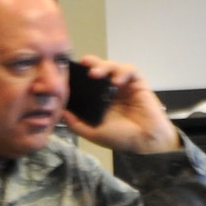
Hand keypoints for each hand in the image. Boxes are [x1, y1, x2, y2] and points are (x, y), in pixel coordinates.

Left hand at [62, 55, 177, 154]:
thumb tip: (60, 110)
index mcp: (97, 100)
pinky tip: (117, 81)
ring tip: (95, 74)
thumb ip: (75, 123)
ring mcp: (124, 86)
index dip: (77, 76)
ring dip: (104, 66)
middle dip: (90, 64)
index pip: (85, 82)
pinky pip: (130, 70)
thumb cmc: (121, 138)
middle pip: (98, 69)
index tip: (67, 72)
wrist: (145, 142)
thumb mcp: (93, 132)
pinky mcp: (138, 83)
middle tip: (82, 64)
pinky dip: (122, 72)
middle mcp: (109, 91)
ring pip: (113, 66)